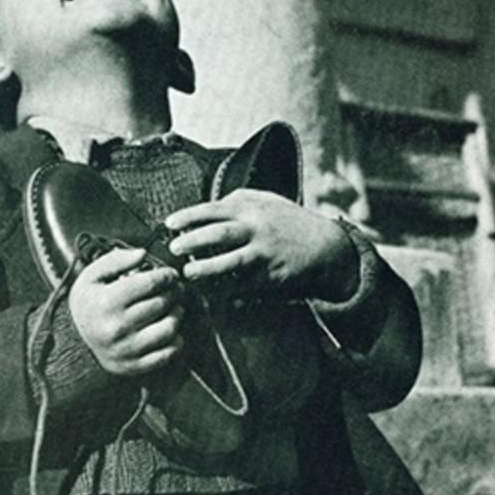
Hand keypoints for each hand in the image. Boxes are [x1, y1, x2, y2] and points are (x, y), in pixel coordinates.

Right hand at [68, 247, 183, 376]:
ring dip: (177, 314)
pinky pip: (168, 353)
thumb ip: (115, 260)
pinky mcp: (135, 365)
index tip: (170, 275)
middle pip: (162, 304)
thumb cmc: (89, 305)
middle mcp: (117, 327)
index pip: (151, 283)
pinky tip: (169, 330)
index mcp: (106, 302)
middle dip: (174, 293)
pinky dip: (176, 340)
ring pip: (170, 328)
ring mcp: (127, 349)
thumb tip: (142, 254)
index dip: (167, 276)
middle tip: (174, 289)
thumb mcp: (91, 276)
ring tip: (174, 308)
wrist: (74, 342)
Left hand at [165, 190, 358, 299]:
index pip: (214, 209)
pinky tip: (210, 294)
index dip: (189, 216)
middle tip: (174, 249)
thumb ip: (237, 201)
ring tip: (188, 274)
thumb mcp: (266, 201)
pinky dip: (226, 290)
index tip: (169, 224)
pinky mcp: (271, 277)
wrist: (325, 246)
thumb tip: (206, 207)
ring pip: (231, 262)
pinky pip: (244, 285)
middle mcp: (257, 229)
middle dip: (194, 241)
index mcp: (252, 208)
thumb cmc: (290, 222)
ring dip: (207, 269)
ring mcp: (264, 254)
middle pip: (220, 234)